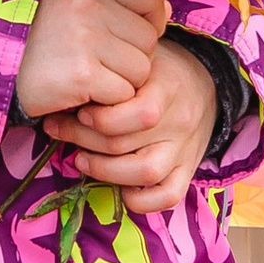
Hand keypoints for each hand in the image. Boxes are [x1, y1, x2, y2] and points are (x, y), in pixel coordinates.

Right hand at [12, 0, 168, 121]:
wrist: (4, 76)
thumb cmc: (50, 44)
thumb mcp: (80, 8)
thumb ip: (122, 4)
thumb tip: (165, 9)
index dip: (148, 22)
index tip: (124, 37)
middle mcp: (87, 3)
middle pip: (149, 40)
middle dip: (132, 60)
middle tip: (99, 64)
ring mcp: (85, 36)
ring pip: (141, 69)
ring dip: (121, 83)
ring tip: (91, 79)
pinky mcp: (83, 72)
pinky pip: (124, 93)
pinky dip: (107, 102)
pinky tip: (84, 94)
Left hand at [43, 38, 219, 215]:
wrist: (204, 83)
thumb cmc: (158, 71)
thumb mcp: (137, 61)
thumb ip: (110, 75)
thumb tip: (64, 93)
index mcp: (166, 88)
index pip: (138, 112)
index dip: (99, 118)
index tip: (78, 111)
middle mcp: (178, 121)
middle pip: (125, 142)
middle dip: (82, 139)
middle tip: (59, 130)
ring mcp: (185, 149)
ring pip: (146, 172)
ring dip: (104, 171)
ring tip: (81, 160)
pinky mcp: (188, 170)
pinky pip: (169, 196)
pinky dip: (141, 200)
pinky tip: (120, 187)